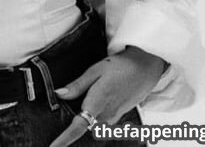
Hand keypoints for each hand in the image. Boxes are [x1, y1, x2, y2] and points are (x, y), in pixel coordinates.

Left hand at [49, 47, 166, 146]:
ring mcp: (113, 118)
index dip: (64, 140)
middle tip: (58, 133)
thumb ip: (77, 85)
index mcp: (98, 103)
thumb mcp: (95, 70)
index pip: (78, 127)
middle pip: (84, 128)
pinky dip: (93, 120)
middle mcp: (106, 115)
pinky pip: (100, 123)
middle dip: (71, 131)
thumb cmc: (120, 66)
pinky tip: (92, 108)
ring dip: (84, 123)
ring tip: (75, 118)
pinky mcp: (117, 117)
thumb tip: (58, 94)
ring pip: (92, 127)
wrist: (146, 69)